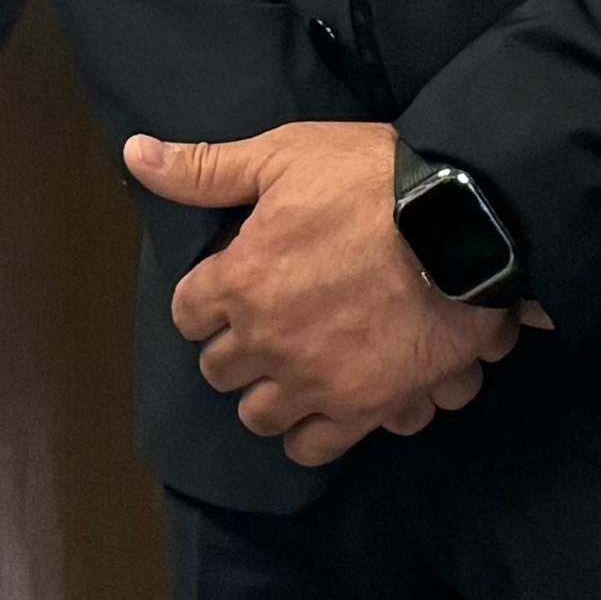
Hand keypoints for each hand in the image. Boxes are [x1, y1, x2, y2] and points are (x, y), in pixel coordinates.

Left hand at [130, 122, 516, 465]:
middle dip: (235, 346)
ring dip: (269, 394)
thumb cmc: (371, 178)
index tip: (232, 281)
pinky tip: (327, 404)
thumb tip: (135, 155)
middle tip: (266, 321)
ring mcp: (314, 381)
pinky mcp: (364, 408)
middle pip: (220, 370)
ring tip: (293, 369)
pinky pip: (316, 445)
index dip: (208, 296)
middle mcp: (266, 342)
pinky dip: (316, 430)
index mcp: (240, 280)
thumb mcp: (285, 154)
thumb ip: (206, 167)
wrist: (464, 219)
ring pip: (261, 415)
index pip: (188, 311)